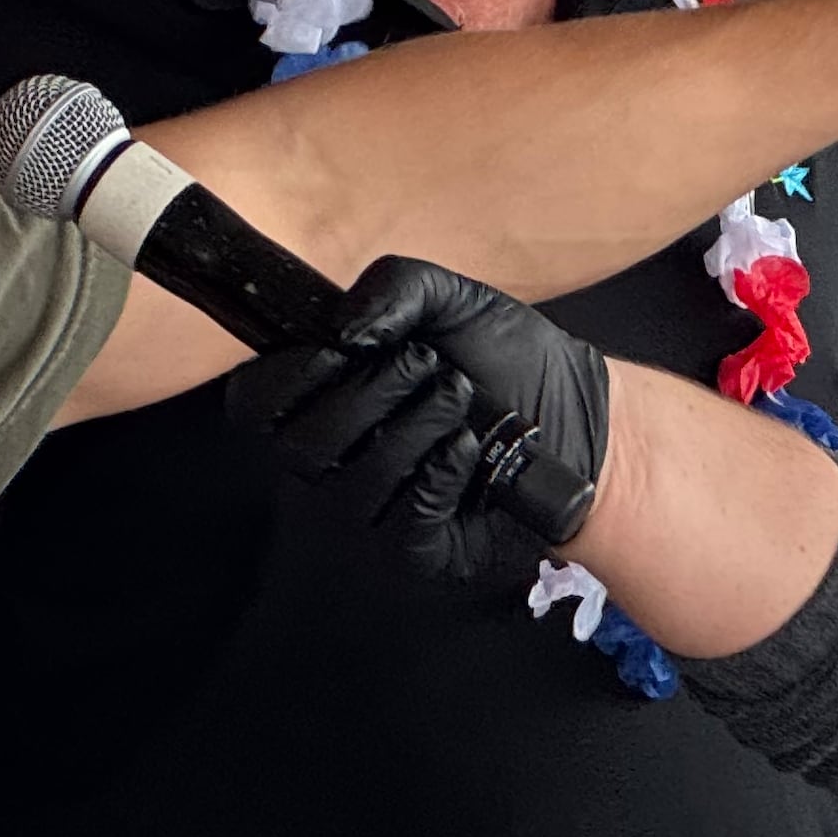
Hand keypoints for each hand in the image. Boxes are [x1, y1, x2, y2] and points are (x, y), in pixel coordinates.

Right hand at [227, 254, 609, 589]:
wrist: (581, 421)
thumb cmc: (509, 365)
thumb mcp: (453, 299)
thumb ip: (394, 287)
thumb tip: (347, 329)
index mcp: (324, 399)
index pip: (255, 404)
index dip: (287, 378)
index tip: (341, 352)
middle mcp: (334, 463)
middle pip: (302, 444)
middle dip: (373, 394)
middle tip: (430, 369)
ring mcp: (369, 513)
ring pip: (351, 483)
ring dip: (416, 428)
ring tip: (461, 403)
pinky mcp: (414, 549)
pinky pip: (402, 519)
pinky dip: (441, 472)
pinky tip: (470, 450)